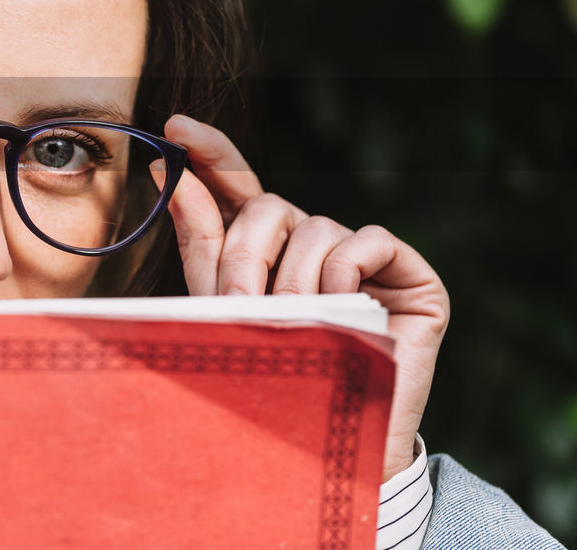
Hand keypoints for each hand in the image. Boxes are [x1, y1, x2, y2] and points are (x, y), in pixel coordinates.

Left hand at [157, 114, 450, 481]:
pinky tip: (342, 308)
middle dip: (243, 259)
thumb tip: (166, 173)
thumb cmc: (270, 379)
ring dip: (292, 282)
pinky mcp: (410, 273)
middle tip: (240, 311)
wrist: (327, 449)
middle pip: (267, 207)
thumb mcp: (222, 310)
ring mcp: (362, 255)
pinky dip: (344, 273)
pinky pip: (365, 240)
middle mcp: (312, 241)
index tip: (176, 127)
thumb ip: (200, 242)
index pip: (238, 184)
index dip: (211, 152)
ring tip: (293, 329)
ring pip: (313, 228)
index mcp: (266, 248)